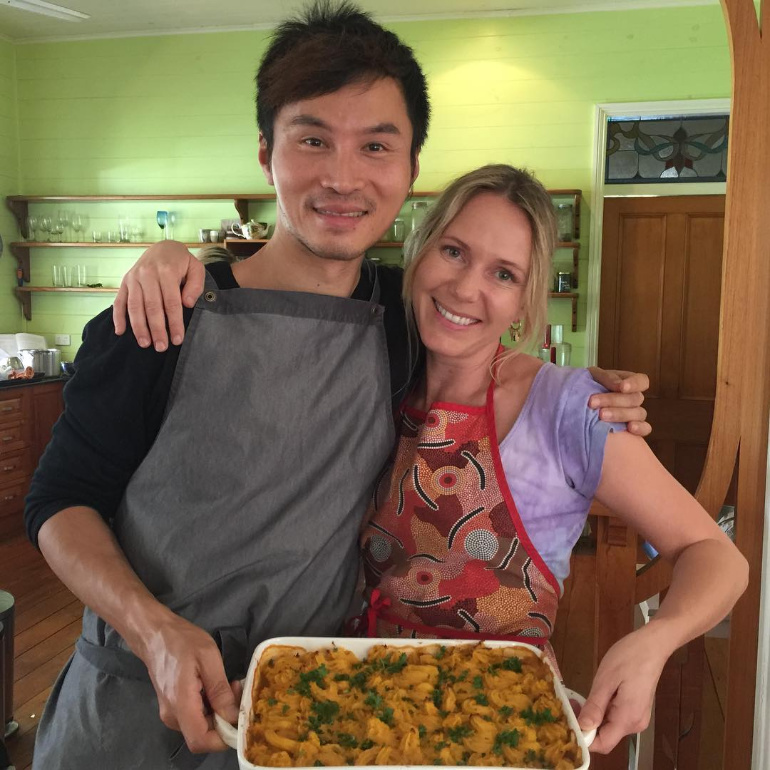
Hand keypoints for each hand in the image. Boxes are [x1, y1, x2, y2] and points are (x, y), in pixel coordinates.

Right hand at [112, 240, 204, 351]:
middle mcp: (147, 274)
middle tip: (161, 347)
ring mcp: (133, 278)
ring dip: (138, 327)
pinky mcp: (124, 282)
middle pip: (152, 306)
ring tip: (145, 344)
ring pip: (134, 306)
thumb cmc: (182, 262)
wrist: (163, 247)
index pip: (171, 302)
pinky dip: (118, 317)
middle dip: (156, 329)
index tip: (177, 339)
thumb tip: (187, 303)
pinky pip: (119, 301)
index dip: (174, 322)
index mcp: (166, 271)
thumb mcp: (196, 268)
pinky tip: (120, 332)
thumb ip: (195, 285)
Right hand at [136, 612, 239, 753]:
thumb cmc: (182, 641)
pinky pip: (195, 716)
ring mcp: (170, 713)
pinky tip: (214, 685)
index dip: (223, 738)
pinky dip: (209, 706)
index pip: (200, 741)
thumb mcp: (208, 658)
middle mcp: (172, 716)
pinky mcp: (172, 707)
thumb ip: (220, 690)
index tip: (239, 717)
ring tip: (227, 684)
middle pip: (203, 734)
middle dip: (225, 718)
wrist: (155, 634)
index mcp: (180, 705)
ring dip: (218, 710)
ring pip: (200, 725)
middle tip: (235, 690)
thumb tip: (233, 717)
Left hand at [578, 626, 669, 753]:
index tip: (567, 725)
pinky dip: (603, 710)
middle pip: (606, 735)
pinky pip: (616, 716)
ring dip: (594, 716)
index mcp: (628, 718)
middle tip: (571, 704)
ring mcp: (638, 717)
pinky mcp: (637, 709)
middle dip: (586, 724)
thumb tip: (583, 727)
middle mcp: (635, 723)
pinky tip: (596, 694)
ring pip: (610, 726)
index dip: (585, 739)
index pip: (604, 744)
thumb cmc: (629, 657)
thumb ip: (595, 705)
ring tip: (579, 698)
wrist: (652, 645)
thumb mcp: (606, 679)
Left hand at [587, 367, 650, 436]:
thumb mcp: (593, 376)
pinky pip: (645, 429)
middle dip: (613, 400)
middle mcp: (634, 398)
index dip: (634, 383)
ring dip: (620, 414)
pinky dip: (640, 428)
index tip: (622, 387)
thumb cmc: (587, 386)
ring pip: (638, 413)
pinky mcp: (633, 429)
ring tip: (601, 415)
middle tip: (592, 402)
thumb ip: (606, 378)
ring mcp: (635, 414)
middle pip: (635, 399)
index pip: (641, 381)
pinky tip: (630, 428)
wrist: (576, 404)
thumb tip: (618, 384)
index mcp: (628, 382)